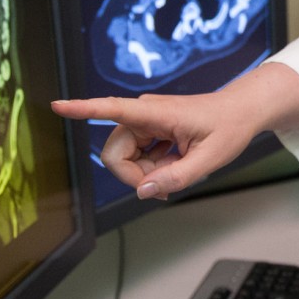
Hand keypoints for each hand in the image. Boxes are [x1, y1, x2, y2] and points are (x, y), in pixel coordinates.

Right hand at [51, 62, 298, 198]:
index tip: (57, 106)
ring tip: (178, 169)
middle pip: (115, 154)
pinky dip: (152, 168)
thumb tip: (142, 191)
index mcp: (156, 113)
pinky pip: (136, 157)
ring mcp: (145, 122)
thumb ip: (176, 178)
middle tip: (166, 183)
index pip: (112, 109)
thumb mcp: (210, 158)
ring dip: (146, 173)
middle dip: (134, 175)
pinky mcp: (148, 130)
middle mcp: (143, 114)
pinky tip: (174, 165)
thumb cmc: (229, 127)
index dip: (83, 109)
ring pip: (124, 159)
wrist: (242, 111)